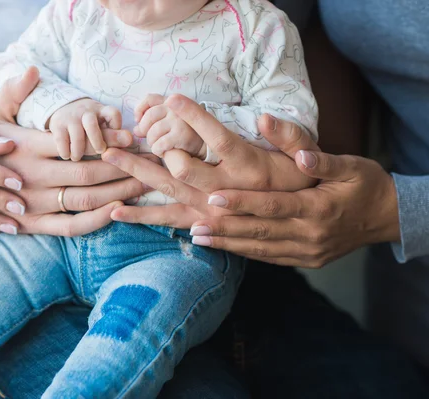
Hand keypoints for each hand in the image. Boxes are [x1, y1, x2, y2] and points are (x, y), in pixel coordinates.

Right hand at [0, 69, 151, 236]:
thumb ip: (14, 92)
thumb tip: (34, 70)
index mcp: (24, 147)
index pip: (76, 143)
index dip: (110, 142)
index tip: (135, 138)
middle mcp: (30, 176)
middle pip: (88, 173)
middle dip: (125, 167)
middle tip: (151, 161)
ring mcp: (32, 204)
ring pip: (84, 199)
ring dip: (119, 192)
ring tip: (145, 182)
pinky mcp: (32, 225)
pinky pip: (70, 227)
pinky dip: (96, 221)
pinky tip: (118, 209)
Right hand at [47, 98, 122, 160]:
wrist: (63, 109)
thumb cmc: (89, 123)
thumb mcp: (102, 124)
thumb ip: (115, 134)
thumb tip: (130, 140)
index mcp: (101, 110)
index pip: (113, 113)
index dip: (116, 127)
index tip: (116, 140)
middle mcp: (86, 112)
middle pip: (92, 125)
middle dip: (97, 141)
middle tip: (100, 152)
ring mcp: (70, 117)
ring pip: (77, 136)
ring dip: (80, 150)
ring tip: (78, 158)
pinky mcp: (57, 125)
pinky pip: (61, 139)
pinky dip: (65, 151)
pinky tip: (67, 156)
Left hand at [102, 94, 318, 226]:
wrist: (305, 227)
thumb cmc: (301, 185)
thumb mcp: (305, 156)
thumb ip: (289, 136)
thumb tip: (264, 116)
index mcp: (249, 168)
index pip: (219, 138)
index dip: (196, 117)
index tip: (172, 96)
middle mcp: (225, 191)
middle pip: (179, 170)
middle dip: (144, 157)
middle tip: (112, 145)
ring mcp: (212, 211)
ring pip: (168, 195)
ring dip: (134, 182)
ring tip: (106, 167)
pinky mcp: (205, 225)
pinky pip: (169, 222)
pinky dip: (143, 217)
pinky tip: (116, 211)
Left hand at [134, 94, 205, 158]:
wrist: (209, 146)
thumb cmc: (188, 135)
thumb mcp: (173, 122)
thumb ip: (154, 121)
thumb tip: (135, 130)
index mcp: (173, 102)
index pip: (150, 99)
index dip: (139, 110)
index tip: (138, 121)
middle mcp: (177, 108)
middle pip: (148, 117)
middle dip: (144, 130)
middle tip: (151, 140)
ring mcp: (180, 120)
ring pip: (152, 133)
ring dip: (152, 143)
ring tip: (160, 147)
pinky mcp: (182, 135)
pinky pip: (159, 145)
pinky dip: (158, 151)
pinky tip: (165, 153)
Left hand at [191, 150, 399, 267]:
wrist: (387, 217)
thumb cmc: (365, 183)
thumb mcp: (348, 164)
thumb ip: (315, 155)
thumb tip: (288, 140)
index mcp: (319, 209)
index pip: (273, 205)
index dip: (242, 202)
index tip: (213, 197)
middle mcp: (311, 235)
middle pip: (260, 232)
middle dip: (224, 229)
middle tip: (193, 226)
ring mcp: (308, 252)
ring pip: (261, 249)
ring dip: (228, 244)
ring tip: (198, 238)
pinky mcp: (307, 260)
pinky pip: (271, 258)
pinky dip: (246, 252)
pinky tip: (224, 247)